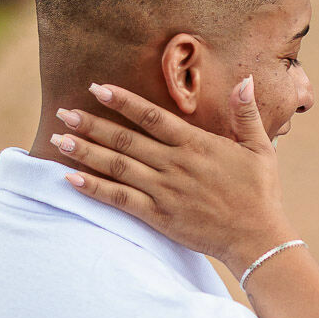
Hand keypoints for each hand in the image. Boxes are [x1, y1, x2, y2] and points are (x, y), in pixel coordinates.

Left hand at [51, 78, 294, 274]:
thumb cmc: (260, 192)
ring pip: (117, 167)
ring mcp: (165, 191)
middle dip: (91, 124)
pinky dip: (94, 189)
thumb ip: (246, 114)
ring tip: (58, 139)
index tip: (99, 88)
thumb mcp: (261, 148)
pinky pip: (120, 200)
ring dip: (86, 152)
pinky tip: (71, 179)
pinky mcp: (159, 216)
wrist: (257, 237)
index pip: (152, 117)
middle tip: (63, 112)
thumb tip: (245, 80)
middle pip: (125, 140)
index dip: (123, 101)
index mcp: (196, 145)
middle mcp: (175, 165)